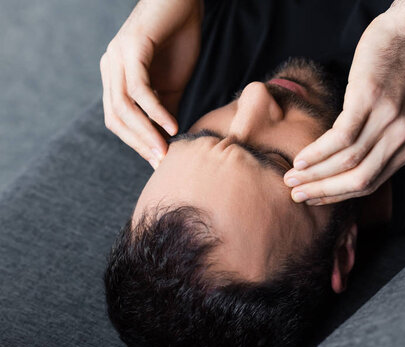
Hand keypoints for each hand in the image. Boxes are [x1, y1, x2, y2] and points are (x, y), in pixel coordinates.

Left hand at [100, 0, 202, 168]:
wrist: (184, 4)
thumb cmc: (179, 41)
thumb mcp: (173, 84)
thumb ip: (165, 110)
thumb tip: (167, 140)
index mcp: (116, 78)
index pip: (118, 121)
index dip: (137, 144)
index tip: (158, 162)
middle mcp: (110, 68)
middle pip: (115, 118)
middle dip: (138, 144)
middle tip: (161, 161)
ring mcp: (118, 58)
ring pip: (124, 107)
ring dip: (145, 133)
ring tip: (165, 150)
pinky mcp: (132, 49)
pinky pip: (139, 89)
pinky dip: (156, 111)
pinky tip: (172, 126)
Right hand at [283, 6, 404, 204]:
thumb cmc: (398, 74)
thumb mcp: (399, 117)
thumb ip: (380, 142)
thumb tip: (347, 164)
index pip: (370, 184)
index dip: (337, 196)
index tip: (313, 197)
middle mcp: (402, 139)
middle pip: (358, 180)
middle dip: (323, 192)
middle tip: (297, 195)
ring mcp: (387, 120)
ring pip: (348, 162)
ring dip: (315, 174)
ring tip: (292, 177)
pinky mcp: (370, 100)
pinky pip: (341, 137)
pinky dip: (319, 152)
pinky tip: (302, 157)